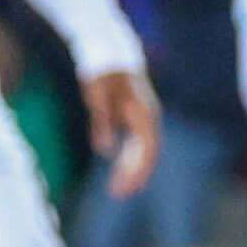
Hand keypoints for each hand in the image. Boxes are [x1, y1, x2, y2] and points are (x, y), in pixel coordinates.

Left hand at [83, 67, 161, 197]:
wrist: (109, 52)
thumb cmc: (102, 73)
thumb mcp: (97, 97)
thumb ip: (102, 122)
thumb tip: (104, 151)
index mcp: (144, 114)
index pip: (148, 149)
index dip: (137, 170)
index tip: (124, 187)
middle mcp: (148, 118)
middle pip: (147, 154)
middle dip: (134, 176)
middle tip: (118, 195)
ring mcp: (143, 118)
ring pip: (143, 152)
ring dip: (132, 171)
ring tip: (118, 189)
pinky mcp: (134, 118)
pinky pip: (136, 145)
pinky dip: (129, 160)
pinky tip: (119, 171)